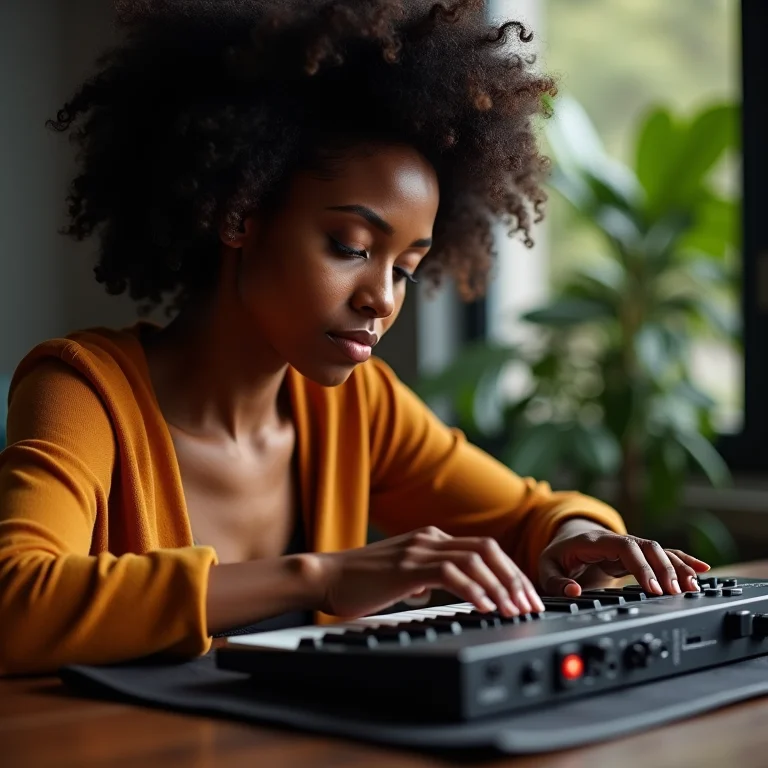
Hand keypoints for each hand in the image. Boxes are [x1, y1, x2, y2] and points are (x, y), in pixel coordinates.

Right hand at [313, 526, 545, 618]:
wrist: (325, 577)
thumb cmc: (360, 582)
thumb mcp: (402, 576)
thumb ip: (425, 577)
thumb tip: (442, 591)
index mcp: (431, 539)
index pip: (484, 549)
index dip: (510, 572)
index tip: (526, 596)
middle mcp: (430, 539)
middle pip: (488, 550)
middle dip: (514, 578)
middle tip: (530, 604)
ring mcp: (418, 550)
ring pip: (475, 560)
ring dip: (500, 586)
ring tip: (513, 609)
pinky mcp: (407, 567)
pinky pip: (450, 574)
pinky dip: (473, 590)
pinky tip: (485, 607)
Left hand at [538, 521, 710, 596]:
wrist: (566, 539)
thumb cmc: (558, 555)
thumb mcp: (547, 567)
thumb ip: (556, 581)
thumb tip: (574, 591)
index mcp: (594, 542)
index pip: (624, 547)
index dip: (641, 565)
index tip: (652, 588)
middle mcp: (615, 540)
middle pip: (646, 547)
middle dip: (663, 569)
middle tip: (675, 593)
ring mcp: (628, 546)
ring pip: (658, 550)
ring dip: (676, 567)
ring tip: (692, 588)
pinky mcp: (637, 555)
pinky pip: (663, 554)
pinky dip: (682, 560)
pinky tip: (701, 570)